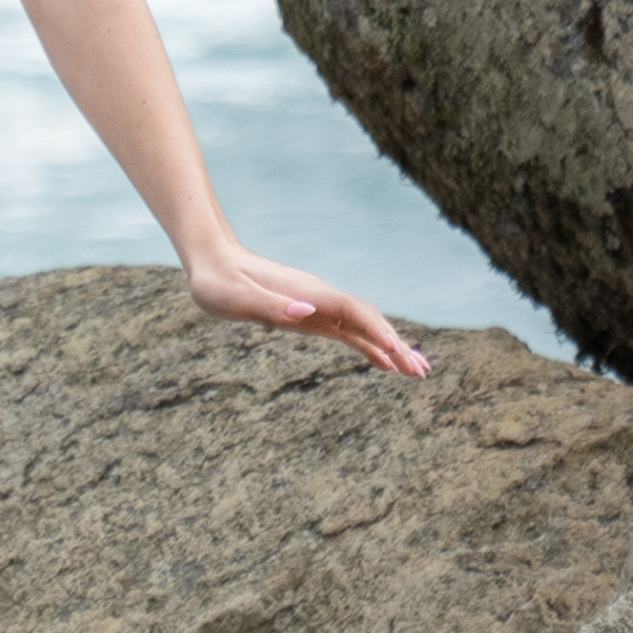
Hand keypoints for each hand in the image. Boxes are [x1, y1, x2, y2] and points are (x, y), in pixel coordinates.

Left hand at [187, 242, 428, 376]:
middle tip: (420, 371)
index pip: (351, 310)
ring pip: (362, 327)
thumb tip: (306, 311)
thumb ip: (269, 305)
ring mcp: (316, 306)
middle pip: (366, 319)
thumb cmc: (218, 281)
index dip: (375, 329)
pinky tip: (384, 363)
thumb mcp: (235, 297)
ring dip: (389, 348)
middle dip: (394, 344)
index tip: (396, 350)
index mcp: (305, 292)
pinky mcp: (309, 316)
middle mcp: (318, 297)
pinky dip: (367, 347)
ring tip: (416, 371)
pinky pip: (345, 333)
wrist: (212, 261)